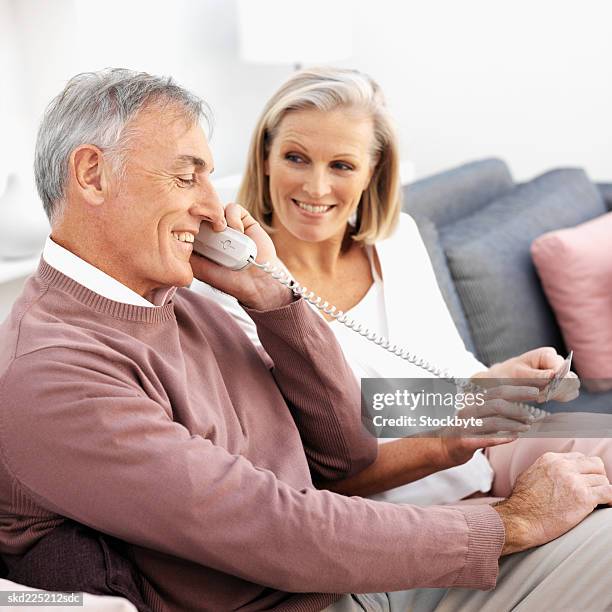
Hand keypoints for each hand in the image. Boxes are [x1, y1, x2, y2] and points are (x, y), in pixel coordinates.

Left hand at [190, 203, 291, 308]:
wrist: (257, 282)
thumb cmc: (230, 281)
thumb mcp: (202, 271)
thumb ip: (187, 257)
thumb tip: (170, 243)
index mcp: (203, 243)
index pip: (189, 224)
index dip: (186, 221)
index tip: (184, 225)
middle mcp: (215, 232)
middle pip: (201, 212)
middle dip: (200, 216)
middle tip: (200, 225)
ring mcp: (229, 226)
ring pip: (216, 208)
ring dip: (217, 218)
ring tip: (223, 234)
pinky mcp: (244, 220)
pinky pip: (233, 208)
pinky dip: (232, 217)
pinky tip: (238, 232)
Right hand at [439, 384, 538, 466]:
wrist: (441, 446)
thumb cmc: (465, 430)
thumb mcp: (477, 415)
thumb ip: (494, 409)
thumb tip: (520, 405)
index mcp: (473, 402)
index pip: (497, 391)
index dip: (517, 390)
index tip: (534, 391)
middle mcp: (468, 410)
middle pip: (497, 403)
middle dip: (518, 407)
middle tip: (533, 414)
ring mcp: (466, 425)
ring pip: (494, 421)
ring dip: (514, 424)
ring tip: (527, 427)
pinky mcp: (464, 441)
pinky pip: (485, 438)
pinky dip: (502, 437)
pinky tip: (514, 438)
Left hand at [476, 347, 579, 402]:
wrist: (504, 378)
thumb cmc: (509, 374)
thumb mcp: (518, 375)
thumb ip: (536, 376)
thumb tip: (554, 375)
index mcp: (547, 354)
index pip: (562, 371)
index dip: (554, 384)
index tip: (538, 393)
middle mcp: (557, 360)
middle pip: (571, 379)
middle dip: (556, 391)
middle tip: (538, 397)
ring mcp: (561, 371)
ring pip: (573, 387)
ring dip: (558, 395)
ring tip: (538, 397)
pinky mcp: (562, 382)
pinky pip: (569, 392)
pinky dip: (559, 397)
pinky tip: (544, 397)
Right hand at [493, 451, 611, 554]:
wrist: (520, 519)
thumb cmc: (522, 503)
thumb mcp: (530, 475)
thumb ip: (547, 470)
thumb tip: (555, 474)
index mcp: (551, 459)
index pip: (580, 457)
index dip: (585, 471)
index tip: (585, 482)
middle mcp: (563, 466)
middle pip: (595, 465)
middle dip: (597, 478)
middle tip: (594, 491)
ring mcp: (574, 480)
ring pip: (603, 480)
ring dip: (602, 492)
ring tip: (597, 502)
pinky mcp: (583, 497)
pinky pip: (610, 493)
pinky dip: (611, 500)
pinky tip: (606, 505)